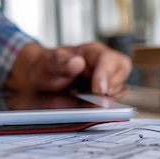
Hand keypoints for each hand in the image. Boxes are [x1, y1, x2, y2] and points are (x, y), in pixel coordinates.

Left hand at [4, 42, 131, 97]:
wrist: (37, 82)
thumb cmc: (44, 68)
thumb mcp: (47, 64)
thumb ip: (60, 62)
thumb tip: (77, 63)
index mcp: (91, 52)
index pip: (109, 59)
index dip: (107, 74)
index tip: (99, 90)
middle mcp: (102, 64)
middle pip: (122, 69)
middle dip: (113, 85)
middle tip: (97, 96)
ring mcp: (104, 79)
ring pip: (121, 86)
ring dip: (111, 97)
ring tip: (91, 100)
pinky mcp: (103, 94)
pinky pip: (115, 100)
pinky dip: (108, 105)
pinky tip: (92, 106)